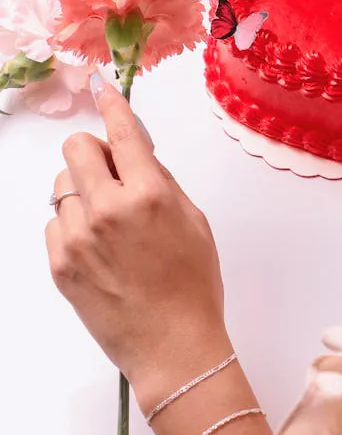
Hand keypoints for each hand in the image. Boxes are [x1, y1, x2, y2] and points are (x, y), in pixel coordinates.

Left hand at [46, 76, 226, 404]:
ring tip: (108, 220)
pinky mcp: (60, 264)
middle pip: (75, 148)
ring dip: (83, 190)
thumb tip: (136, 151)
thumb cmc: (193, 284)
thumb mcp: (194, 220)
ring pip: (62, 185)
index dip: (112, 104)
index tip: (102, 88)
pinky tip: (98, 247)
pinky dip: (73, 224)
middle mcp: (107, 210)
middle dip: (94, 151)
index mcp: (148, 195)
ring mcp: (78, 238)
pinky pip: (55, 222)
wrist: (172, 346)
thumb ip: (160, 179)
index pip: (122, 131)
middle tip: (113, 172)